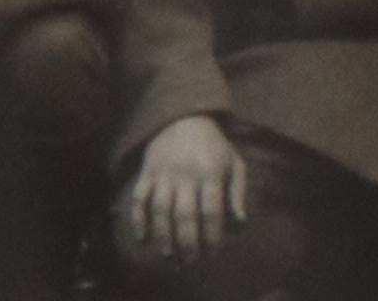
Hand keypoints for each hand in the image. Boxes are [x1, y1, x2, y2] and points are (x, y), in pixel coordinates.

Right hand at [125, 115, 249, 261]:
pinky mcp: (146, 171)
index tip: (213, 254)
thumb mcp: (234, 163)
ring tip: (169, 256)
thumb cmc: (213, 144)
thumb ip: (238, 193)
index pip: (211, 214)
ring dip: (163, 236)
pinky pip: (138, 197)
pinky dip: (137, 218)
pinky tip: (140, 237)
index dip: (212, 238)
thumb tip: (240, 223)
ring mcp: (162, 174)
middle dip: (188, 244)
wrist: (182, 115)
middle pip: (185, 217)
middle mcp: (184, 176)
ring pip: (160, 211)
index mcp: (209, 174)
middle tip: (190, 263)